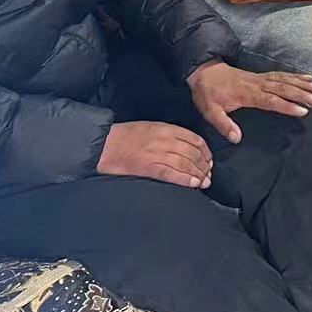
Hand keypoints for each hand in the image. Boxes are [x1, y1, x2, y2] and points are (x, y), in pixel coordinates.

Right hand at [97, 121, 213, 188]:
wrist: (103, 144)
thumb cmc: (125, 136)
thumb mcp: (151, 127)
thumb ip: (168, 134)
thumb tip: (186, 145)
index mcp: (166, 129)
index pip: (195, 139)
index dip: (206, 151)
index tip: (209, 160)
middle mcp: (164, 140)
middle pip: (193, 153)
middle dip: (204, 165)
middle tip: (208, 174)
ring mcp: (156, 154)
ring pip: (185, 163)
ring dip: (198, 174)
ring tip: (204, 182)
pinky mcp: (147, 167)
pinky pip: (171, 174)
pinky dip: (184, 179)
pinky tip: (193, 184)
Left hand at [187, 60, 311, 143]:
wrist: (204, 71)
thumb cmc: (208, 93)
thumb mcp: (210, 111)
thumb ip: (224, 125)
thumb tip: (236, 139)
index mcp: (247, 94)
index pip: (270, 100)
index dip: (287, 105)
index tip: (302, 111)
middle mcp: (258, 84)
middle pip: (283, 88)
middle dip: (302, 94)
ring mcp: (261, 78)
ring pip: (285, 80)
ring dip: (303, 84)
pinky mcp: (262, 76)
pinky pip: (282, 75)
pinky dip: (297, 76)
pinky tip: (308, 78)